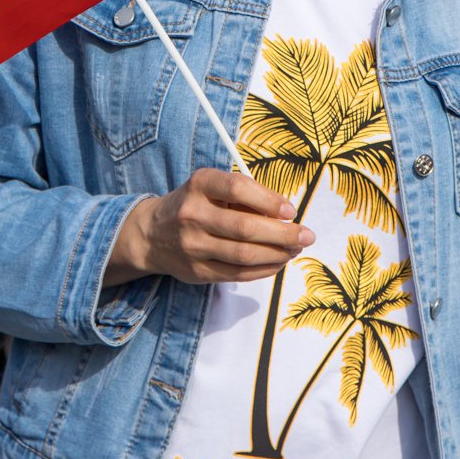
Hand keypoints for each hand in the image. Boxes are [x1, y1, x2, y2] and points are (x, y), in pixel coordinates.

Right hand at [104, 168, 314, 286]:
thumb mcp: (212, 187)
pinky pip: (237, 274)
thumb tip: (286, 213)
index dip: (268, 200)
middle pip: (245, 228)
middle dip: (283, 234)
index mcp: (199, 184)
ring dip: (277, 254)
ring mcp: (193, 246)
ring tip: (295, 249)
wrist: (152, 234)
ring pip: (244, 254)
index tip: (290, 210)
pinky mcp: (197, 272)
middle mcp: (192, 215)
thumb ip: (245, 195)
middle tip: (307, 236)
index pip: (237, 188)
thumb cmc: (195, 204)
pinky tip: (278, 262)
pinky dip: (263, 269)